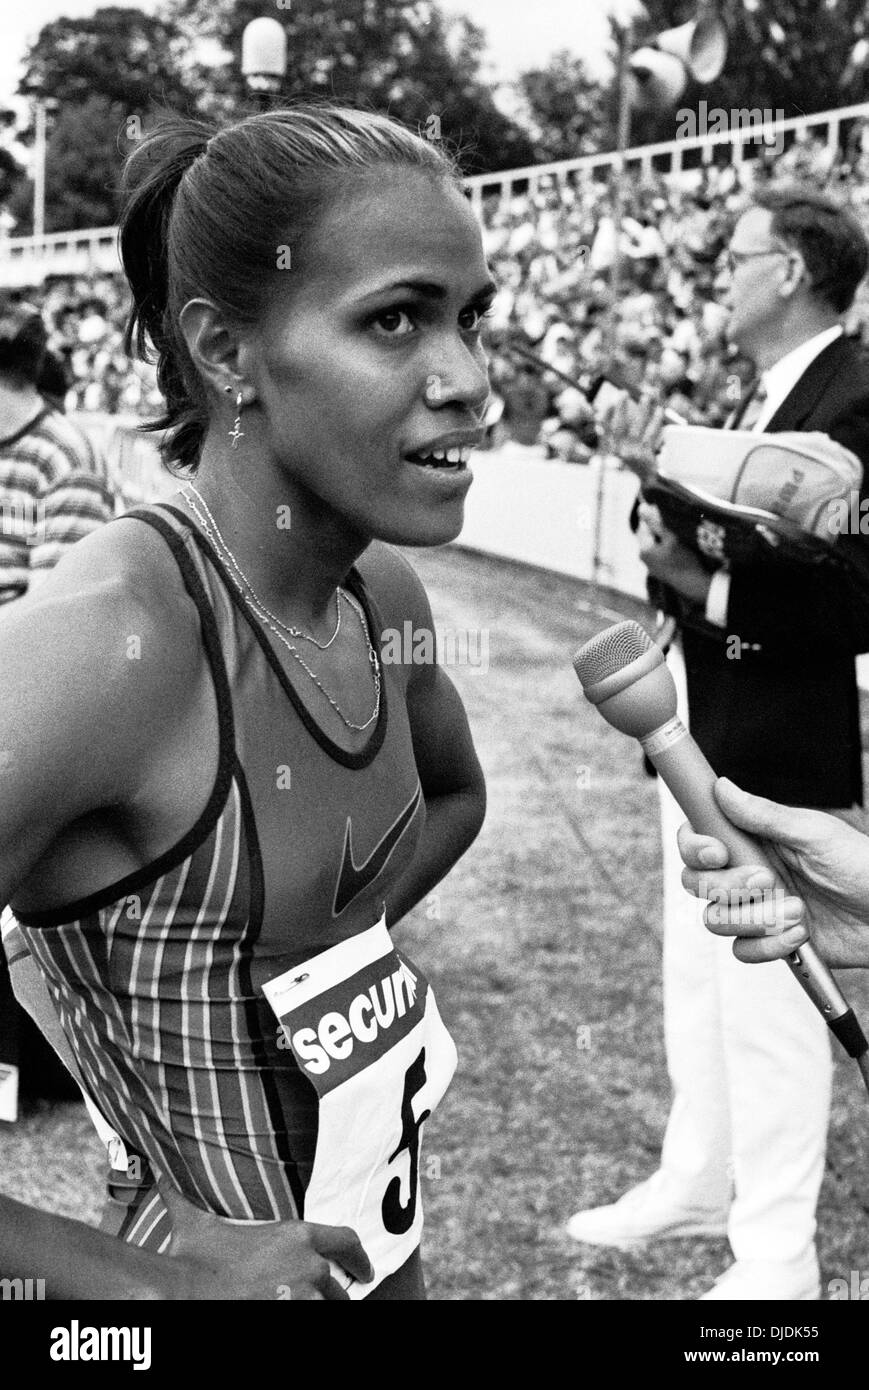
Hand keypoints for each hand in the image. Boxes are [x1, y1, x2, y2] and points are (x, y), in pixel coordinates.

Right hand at [160, 1183, 374, 1300]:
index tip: (366, 1270)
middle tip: (323, 1301)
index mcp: (296, 1236)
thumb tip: (163, 1177)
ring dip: (317, 1309)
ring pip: (326, 1310)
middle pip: (336, 1288)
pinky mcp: (295, 1318)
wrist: (187, 1292)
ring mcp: (304, 1298)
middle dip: (330, 1295)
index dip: (359, 1257)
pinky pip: (313, 1320)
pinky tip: (292, 1319)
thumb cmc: (195, 1259)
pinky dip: (306, 1320)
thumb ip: (183, 1197)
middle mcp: (308, 1266)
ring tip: (303, 1308)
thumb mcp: (195, 1222)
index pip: (345, 1241)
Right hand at [598, 388, 663, 477]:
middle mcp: (619, 451)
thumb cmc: (631, 463)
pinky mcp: (645, 454)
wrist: (643, 481)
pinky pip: (651, 434)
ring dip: (642, 409)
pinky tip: (659, 411)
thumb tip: (601, 414)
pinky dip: (655, 421)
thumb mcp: (617, 451)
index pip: (605, 429)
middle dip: (621, 407)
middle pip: (620, 425)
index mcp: (610, 450)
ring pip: (637, 426)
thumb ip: (609, 434)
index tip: (610, 400)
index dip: (607, 413)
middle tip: (624, 392)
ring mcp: (632, 453)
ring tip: (646, 396)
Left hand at [636, 506, 711, 604]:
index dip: (654, 518)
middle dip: (658, 529)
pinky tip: (677, 550)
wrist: (693, 584)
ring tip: (675, 538)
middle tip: (673, 526)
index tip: (666, 516)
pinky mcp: (658, 571)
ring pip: (654, 544)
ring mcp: (650, 566)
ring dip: (662, 538)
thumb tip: (641, 507)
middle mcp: (643, 558)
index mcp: (643, 549)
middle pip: (648, 535)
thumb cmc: (683, 559)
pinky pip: (659, 554)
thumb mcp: (671, 537)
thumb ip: (655, 522)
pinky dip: (665, 549)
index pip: (643, 526)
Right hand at [677, 777, 868, 968]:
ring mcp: (757, 909)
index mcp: (755, 840)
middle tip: (768, 880)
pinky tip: (799, 933)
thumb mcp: (815, 834)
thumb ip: (764, 815)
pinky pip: (742, 950)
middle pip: (697, 882)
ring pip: (716, 919)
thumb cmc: (863, 867)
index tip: (717, 853)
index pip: (700, 837)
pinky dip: (767, 945)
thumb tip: (723, 789)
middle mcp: (749, 873)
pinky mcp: (770, 941)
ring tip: (796, 910)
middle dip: (727, 886)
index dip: (695, 846)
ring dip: (754, 917)